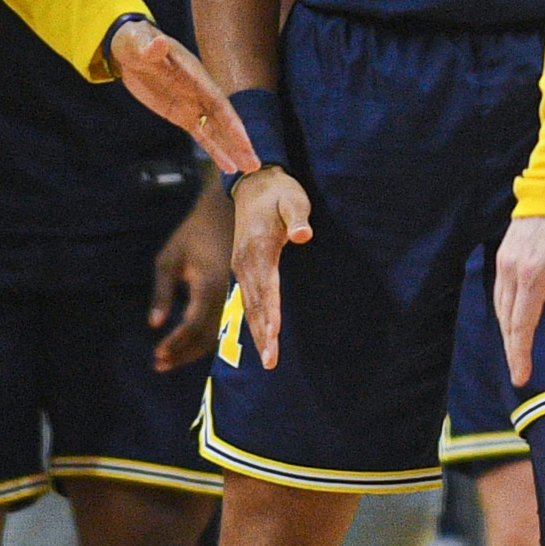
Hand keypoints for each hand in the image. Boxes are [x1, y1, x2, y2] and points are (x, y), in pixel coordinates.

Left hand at [107, 20, 259, 173]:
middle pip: (224, 120)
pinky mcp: (182, 115)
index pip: (217, 101)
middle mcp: (199, 91)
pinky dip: (215, 150)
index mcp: (194, 75)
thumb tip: (159, 42)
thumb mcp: (138, 44)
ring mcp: (193, 104)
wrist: (132, 48)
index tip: (244, 139)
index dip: (231, 121)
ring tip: (250, 168)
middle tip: (255, 163)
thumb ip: (150, 48)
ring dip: (232, 149)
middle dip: (239, 141)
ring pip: (217, 131)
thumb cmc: (136, 42)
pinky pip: (202, 135)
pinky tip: (228, 166)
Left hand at [149, 188, 230, 370]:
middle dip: (182, 354)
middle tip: (158, 364)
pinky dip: (202, 340)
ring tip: (167, 360)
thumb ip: (162, 293)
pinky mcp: (234, 296)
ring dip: (191, 351)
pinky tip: (185, 345)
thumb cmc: (192, 235)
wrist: (225, 215)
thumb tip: (154, 325)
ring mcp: (232, 297)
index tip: (156, 354)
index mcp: (209, 285)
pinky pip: (221, 325)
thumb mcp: (168, 259)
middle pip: (206, 337)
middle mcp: (225, 295)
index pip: (192, 325)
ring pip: (215, 335)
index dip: (175, 343)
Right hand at [226, 167, 312, 365]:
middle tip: (270, 362)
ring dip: (258, 333)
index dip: (271, 313)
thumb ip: (297, 217)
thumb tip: (302, 235)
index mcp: (258, 247)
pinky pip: (247, 299)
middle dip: (263, 334)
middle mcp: (246, 261)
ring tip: (268, 360)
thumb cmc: (279, 192)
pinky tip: (261, 337)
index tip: (274, 337)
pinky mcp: (243, 267)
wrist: (254, 183)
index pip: (267, 287)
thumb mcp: (292, 198)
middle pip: (256, 304)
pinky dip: (253, 320)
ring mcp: (241, 266)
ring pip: (250, 305)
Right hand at [492, 213, 544, 387]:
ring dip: (507, 332)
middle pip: (507, 320)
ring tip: (516, 354)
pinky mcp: (503, 256)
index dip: (521, 352)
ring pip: (501, 307)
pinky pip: (500, 292)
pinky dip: (505, 313)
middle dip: (512, 349)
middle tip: (519, 374)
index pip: (523, 323)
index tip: (521, 375)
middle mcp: (513, 271)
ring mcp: (504, 263)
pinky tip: (512, 323)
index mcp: (534, 275)